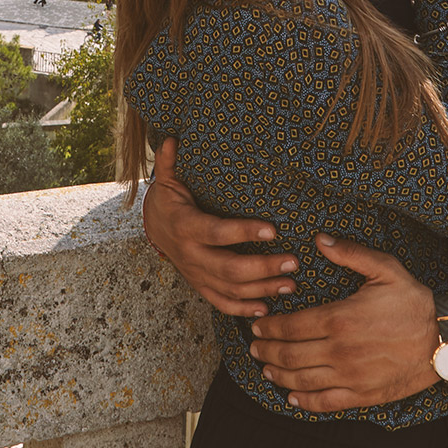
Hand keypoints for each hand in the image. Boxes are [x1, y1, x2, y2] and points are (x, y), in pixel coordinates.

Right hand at [143, 138, 299, 317]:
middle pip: (229, 268)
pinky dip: (243, 309)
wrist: (154, 228)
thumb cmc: (170, 200)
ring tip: (291, 284)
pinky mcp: (200, 286)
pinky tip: (267, 308)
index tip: (272, 229)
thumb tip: (173, 138)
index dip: (243, 232)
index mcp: (186, 227)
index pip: (217, 232)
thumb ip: (170, 162)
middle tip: (292, 262)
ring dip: (262, 289)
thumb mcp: (168, 181)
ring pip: (231, 289)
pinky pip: (221, 303)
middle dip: (263, 267)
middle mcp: (191, 255)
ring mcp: (196, 274)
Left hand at [247, 234, 438, 411]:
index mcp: (340, 319)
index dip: (269, 327)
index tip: (257, 324)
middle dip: (266, 350)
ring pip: (302, 381)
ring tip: (266, 368)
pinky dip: (304, 403)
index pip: (291, 326)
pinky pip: (325, 403)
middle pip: (289, 355)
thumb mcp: (384, 268)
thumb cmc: (414, 301)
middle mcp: (340, 351)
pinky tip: (292, 397)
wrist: (445, 339)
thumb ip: (349, 252)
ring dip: (278, 375)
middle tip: (254, 347)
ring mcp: (351, 377)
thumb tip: (319, 238)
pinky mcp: (363, 395)